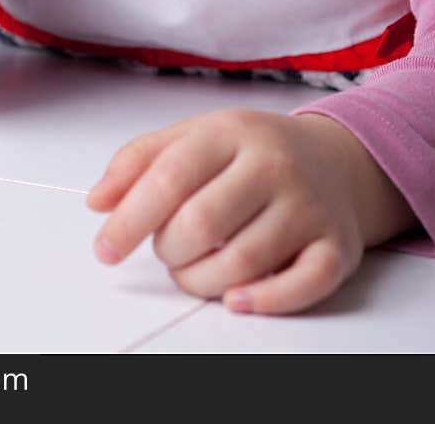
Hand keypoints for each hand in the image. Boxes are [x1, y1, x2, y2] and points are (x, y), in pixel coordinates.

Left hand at [86, 107, 413, 315]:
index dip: (130, 219)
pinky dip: (263, 302)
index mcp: (232, 131)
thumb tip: (98, 201)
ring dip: (202, 280)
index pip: (171, 176)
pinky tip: (236, 298)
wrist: (336, 160)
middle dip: (170, 251)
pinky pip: (301, 285)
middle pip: (202, 223)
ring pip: (243, 262)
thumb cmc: (253, 152)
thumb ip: (140, 160)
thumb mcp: (196, 135)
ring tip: (196, 269)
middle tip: (169, 250)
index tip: (105, 248)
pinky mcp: (337, 245)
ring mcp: (309, 205)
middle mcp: (274, 164)